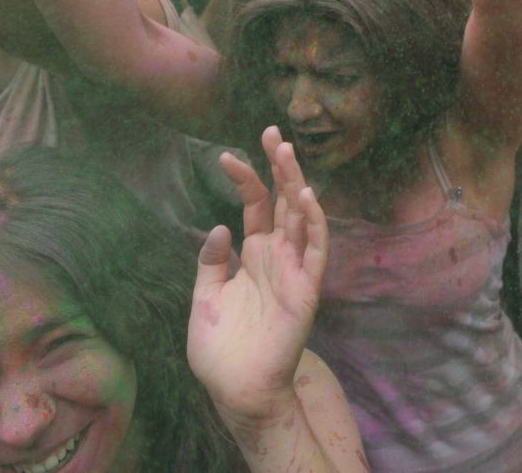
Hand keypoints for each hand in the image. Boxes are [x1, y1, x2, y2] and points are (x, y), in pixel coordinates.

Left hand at [188, 128, 328, 425]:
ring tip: (286, 151)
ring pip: (302, 217)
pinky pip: (316, 250)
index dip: (245, 179)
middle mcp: (278, 257)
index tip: (226, 156)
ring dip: (296, 184)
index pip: (256, 206)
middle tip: (273, 131)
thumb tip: (221, 226)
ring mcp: (294, 270)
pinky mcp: (306, 288)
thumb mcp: (205, 298)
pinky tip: (305, 196)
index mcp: (254, 256)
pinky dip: (314, 223)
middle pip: (283, 201)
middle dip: (279, 166)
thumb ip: (212, 262)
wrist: (236, 390)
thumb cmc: (221, 351)